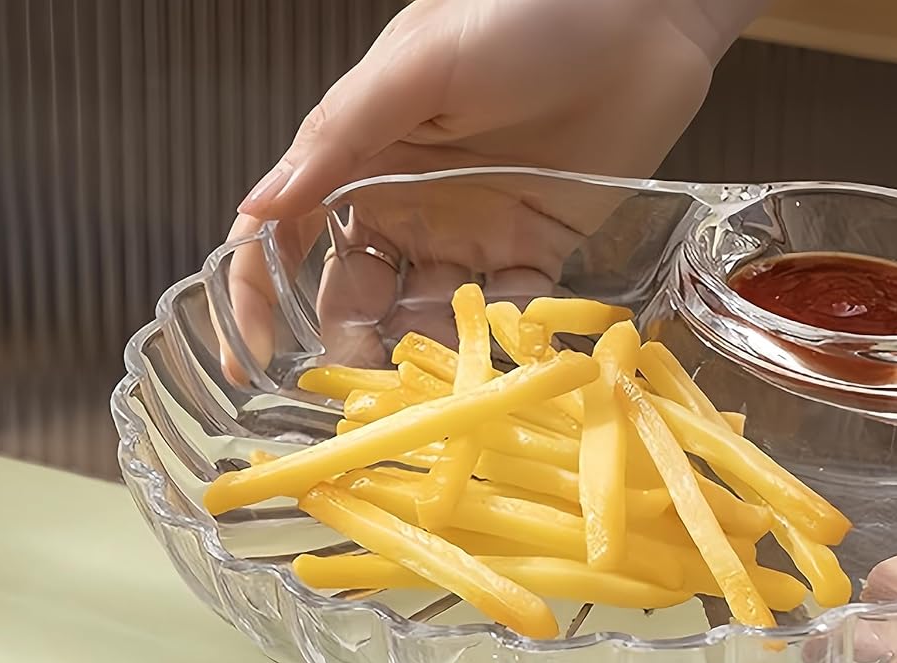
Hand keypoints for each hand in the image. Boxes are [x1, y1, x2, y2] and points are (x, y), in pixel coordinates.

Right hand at [224, 0, 767, 375]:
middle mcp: (402, 206)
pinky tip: (488, 366)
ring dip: (413, 360)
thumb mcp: (420, 65)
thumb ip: (341, 136)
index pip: (284, 239)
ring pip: (419, 320)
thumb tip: (260, 209)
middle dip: (344, 348)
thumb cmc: (528, 11)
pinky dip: (491, 348)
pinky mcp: (530, 255)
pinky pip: (501, 318)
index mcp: (359, 159)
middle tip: (356, 388)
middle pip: (351, 299)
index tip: (249, 362)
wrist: (646, 10)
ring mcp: (465, 236)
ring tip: (419, 390)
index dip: (257, 300)